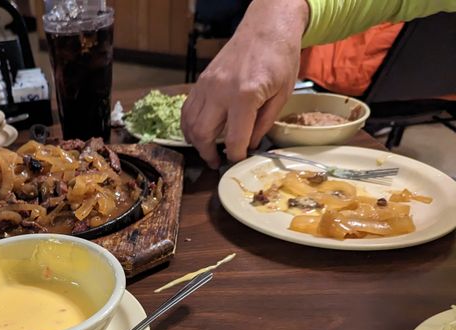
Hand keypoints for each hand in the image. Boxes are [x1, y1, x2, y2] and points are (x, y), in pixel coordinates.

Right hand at [181, 0, 308, 167]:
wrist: (266, 26)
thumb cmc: (280, 57)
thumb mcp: (282, 94)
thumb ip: (263, 123)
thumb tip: (249, 145)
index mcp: (245, 96)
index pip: (234, 139)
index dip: (235, 156)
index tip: (238, 162)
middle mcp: (220, 91)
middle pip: (202, 134)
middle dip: (208, 154)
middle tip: (217, 161)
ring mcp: (206, 85)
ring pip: (189, 124)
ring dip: (195, 141)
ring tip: (207, 149)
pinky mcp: (201, 81)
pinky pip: (187, 109)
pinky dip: (189, 125)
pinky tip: (199, 132)